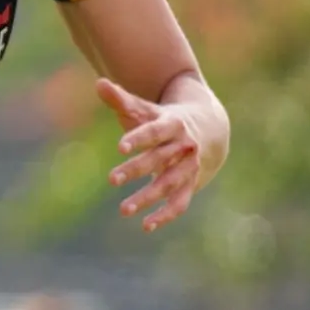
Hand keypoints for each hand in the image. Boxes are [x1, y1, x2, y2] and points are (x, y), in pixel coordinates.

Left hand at [98, 75, 218, 229]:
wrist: (210, 128)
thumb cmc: (166, 119)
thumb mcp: (147, 109)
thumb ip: (122, 99)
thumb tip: (99, 83)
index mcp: (173, 125)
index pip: (154, 131)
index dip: (138, 138)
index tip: (120, 146)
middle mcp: (184, 147)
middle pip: (159, 159)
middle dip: (136, 169)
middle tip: (111, 179)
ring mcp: (189, 167)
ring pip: (169, 183)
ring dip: (148, 197)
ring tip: (123, 210)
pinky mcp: (191, 184)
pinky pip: (180, 202)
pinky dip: (165, 214)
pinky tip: (146, 226)